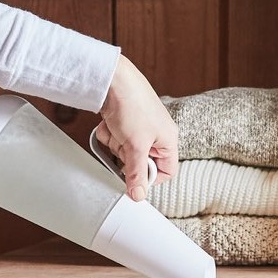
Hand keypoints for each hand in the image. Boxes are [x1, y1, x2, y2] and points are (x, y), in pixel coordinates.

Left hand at [94, 56, 178, 201]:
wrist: (113, 80)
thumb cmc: (133, 106)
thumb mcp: (135, 145)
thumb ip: (136, 173)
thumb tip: (138, 196)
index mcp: (168, 141)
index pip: (167, 172)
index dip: (149, 178)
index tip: (133, 178)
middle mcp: (156, 136)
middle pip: (140, 163)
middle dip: (126, 155)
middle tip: (123, 145)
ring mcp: (139, 129)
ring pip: (124, 152)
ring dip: (115, 144)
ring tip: (116, 130)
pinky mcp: (123, 124)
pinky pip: (114, 140)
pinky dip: (108, 134)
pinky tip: (109, 124)